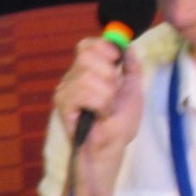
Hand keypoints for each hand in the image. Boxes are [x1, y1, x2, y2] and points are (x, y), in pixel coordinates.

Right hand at [54, 37, 143, 159]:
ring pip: (87, 75)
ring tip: (107, 109)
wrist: (110, 151)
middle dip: (108, 74)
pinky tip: (100, 115)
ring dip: (107, 94)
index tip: (116, 60)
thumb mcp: (133, 91)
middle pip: (86, 55)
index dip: (103, 47)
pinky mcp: (62, 104)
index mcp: (87, 71)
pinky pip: (83, 92)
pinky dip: (100, 103)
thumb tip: (129, 47)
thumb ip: (132, 68)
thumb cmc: (119, 125)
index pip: (86, 45)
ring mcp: (65, 90)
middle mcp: (72, 77)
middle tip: (112, 93)